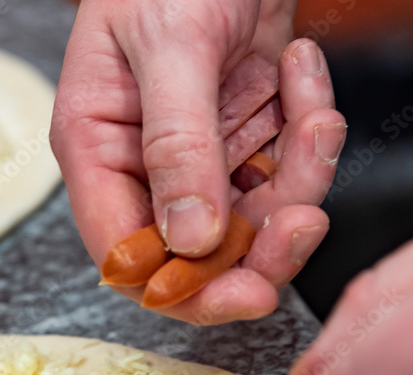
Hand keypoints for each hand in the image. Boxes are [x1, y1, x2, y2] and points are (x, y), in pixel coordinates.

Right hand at [51, 0, 345, 323]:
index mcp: (99, 150)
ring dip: (301, 176)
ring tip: (314, 111)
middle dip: (260, 245)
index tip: (245, 291)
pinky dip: (310, 130)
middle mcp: (146, 165)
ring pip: (256, 216)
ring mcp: (200, 153)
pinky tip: (302, 70)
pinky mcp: (247, 132)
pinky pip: (287, 167)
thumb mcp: (170, 45)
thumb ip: (177, 145)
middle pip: (199, 254)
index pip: (127, 254)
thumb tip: (188, 241)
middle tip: (306, 222)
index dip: (182, 288)